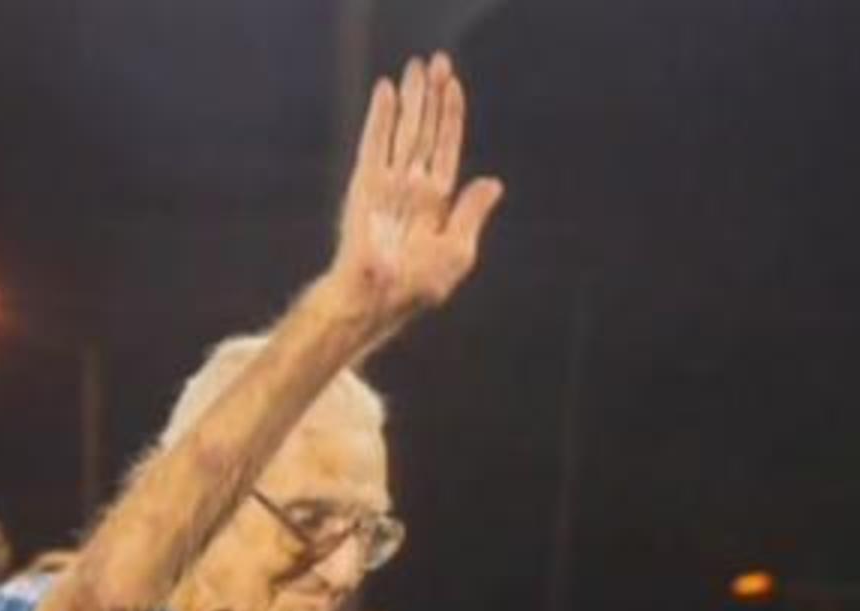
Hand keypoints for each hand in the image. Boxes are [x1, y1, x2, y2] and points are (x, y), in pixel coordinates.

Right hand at [330, 53, 505, 316]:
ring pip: (403, 131)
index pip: (445, 148)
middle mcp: (411, 187)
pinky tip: (386, 92)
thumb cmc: (415, 287)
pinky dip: (381, 117)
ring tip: (412, 67)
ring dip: (409, 99)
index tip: (453, 85)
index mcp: (436, 202)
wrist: (377, 301)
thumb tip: (492, 182)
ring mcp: (388, 183)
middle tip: (434, 61)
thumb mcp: (457, 252)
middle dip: (429, 97)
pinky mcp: (366, 185)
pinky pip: (376, 143)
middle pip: (424, 131)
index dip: (450, 117)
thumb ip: (471, 214)